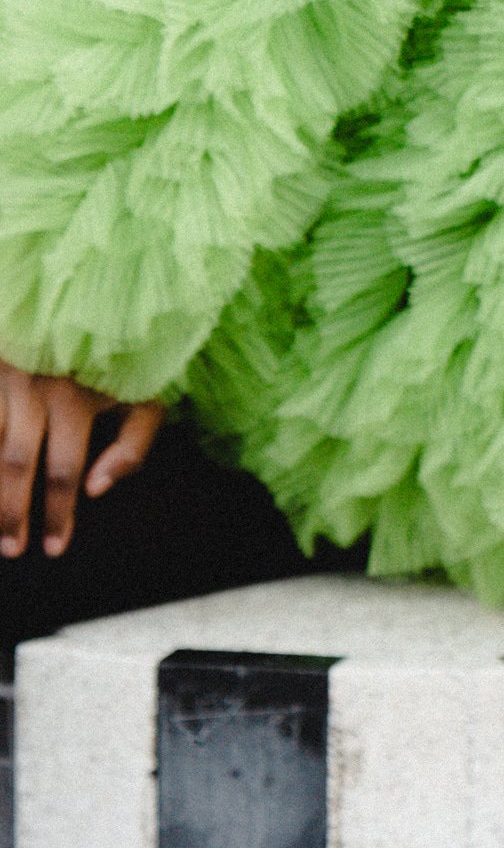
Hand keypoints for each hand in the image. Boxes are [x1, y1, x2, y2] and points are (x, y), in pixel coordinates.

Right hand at [0, 365, 163, 559]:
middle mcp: (35, 388)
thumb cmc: (124, 358)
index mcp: (77, 400)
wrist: (96, 298)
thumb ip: (132, 447)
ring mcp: (6, 374)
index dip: (57, 515)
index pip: (62, 472)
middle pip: (13, 464)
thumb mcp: (146, 397)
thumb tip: (97, 490)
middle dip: (10, 513)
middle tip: (12, 549)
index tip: (54, 548)